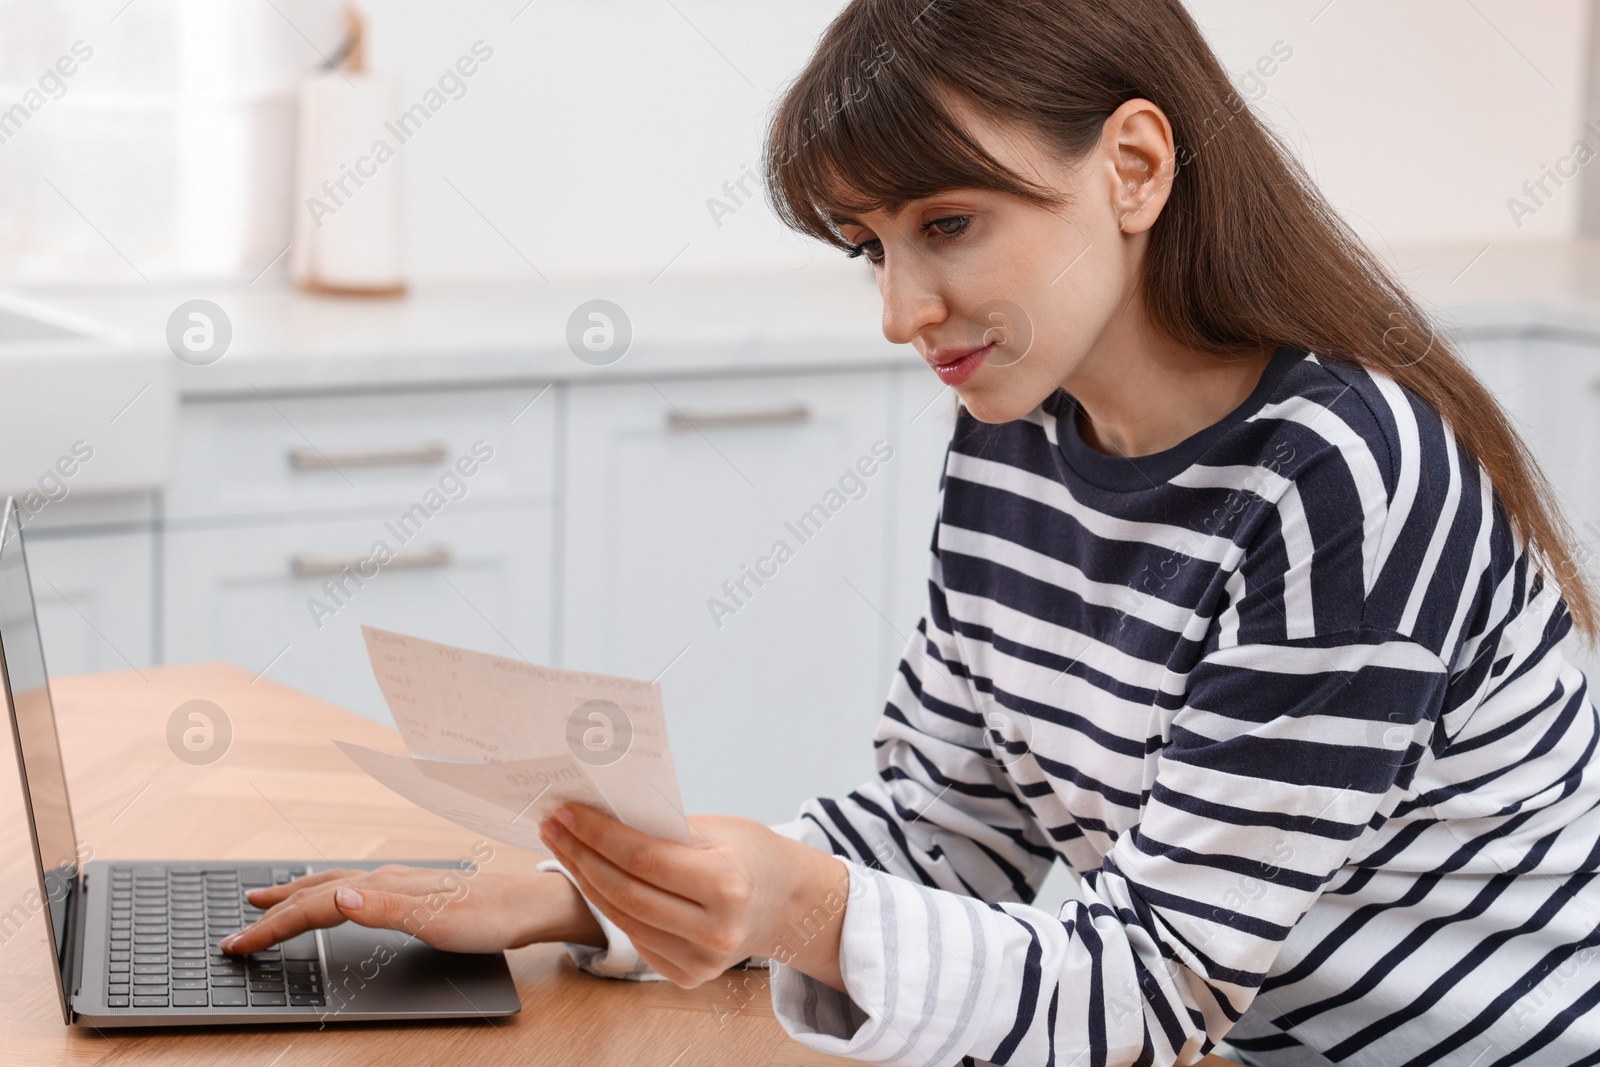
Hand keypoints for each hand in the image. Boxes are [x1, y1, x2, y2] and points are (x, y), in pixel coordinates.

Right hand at [219, 864, 603, 955]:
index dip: (273, 925)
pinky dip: (326, 889)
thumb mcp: (437, 921)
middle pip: (317, 890)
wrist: (528, 906)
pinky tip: (333, 894)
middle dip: (274, 908)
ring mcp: (399, 881)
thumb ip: (385, 908)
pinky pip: (353, 885)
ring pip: (334, 882)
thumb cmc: (487, 918)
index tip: (238, 943)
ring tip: (268, 895)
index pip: (315, 905)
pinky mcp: (411, 888)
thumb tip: (338, 896)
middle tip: (237, 923)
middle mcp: (387, 878)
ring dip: (296, 892)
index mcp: (385, 886)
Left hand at [539, 805, 850, 990]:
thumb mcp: (718, 830)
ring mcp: (700, 961)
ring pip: (623, 918)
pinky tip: (592, 877)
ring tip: (565, 847)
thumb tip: (601, 815)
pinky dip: (610, 906)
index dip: (598, 835)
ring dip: (587, 881)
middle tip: (553, 826)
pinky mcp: (687, 976)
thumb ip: (665, 829)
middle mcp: (715, 931)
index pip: (643, 859)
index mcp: (727, 887)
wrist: (786, 903)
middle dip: (581, 856)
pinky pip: (635, 936)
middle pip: (625, 892)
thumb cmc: (750, 855)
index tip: (567, 812)